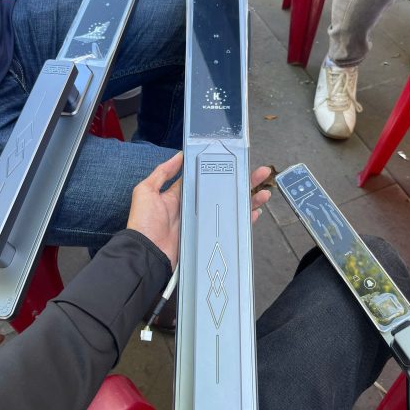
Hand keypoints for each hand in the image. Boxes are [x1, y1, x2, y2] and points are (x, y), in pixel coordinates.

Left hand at [127, 157, 271, 268]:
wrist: (146, 254)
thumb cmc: (144, 222)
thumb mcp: (146, 190)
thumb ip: (162, 172)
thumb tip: (179, 155)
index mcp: (181, 194)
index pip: (205, 177)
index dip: (221, 168)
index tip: (236, 159)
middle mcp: (195, 206)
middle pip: (224, 190)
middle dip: (243, 181)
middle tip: (261, 172)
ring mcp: (204, 221)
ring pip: (231, 207)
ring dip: (249, 198)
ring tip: (265, 191)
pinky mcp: (209, 236)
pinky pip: (229, 226)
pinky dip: (244, 220)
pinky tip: (255, 212)